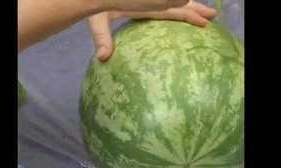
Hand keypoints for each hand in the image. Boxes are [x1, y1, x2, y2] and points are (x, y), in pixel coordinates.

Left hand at [88, 0, 216, 60]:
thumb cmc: (94, 3)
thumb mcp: (97, 21)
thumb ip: (102, 37)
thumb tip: (103, 58)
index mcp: (142, 6)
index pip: (169, 12)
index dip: (186, 16)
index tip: (203, 21)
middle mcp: (149, 2)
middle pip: (177, 5)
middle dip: (195, 9)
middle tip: (213, 16)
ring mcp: (149, 0)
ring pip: (175, 1)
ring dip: (191, 6)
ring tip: (208, 11)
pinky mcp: (145, 2)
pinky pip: (167, 3)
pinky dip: (179, 5)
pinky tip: (187, 7)